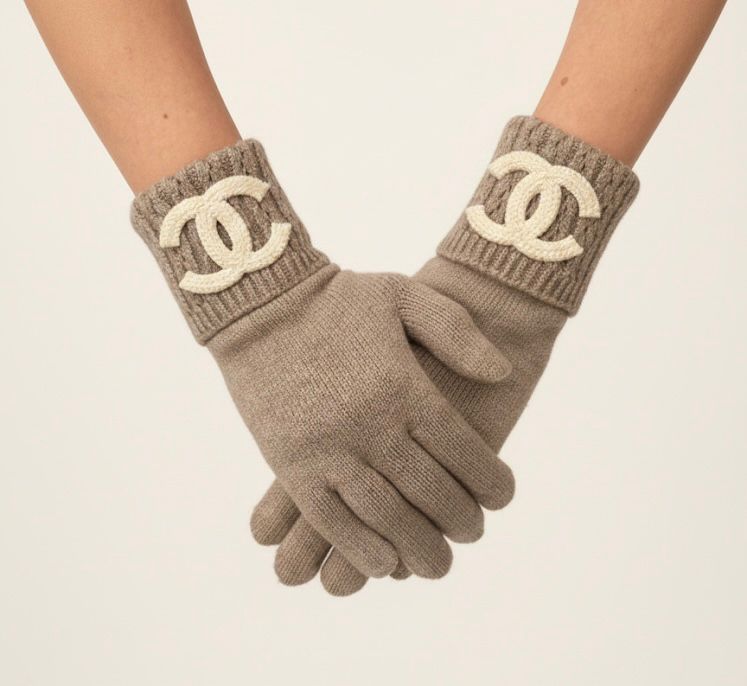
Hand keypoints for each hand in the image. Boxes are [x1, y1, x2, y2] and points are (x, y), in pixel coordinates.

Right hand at [212, 266, 514, 578]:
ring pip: (385, 516)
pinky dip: (359, 548)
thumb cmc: (336, 299)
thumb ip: (457, 331)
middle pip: (429, 491)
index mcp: (403, 386)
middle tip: (472, 532)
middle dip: (460, 521)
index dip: (490, 481)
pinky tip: (383, 564)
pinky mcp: (291, 464)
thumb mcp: (404, 294)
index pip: (461, 449)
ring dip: (417, 549)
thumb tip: (503, 372)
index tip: (502, 497)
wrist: (260, 303)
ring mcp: (328, 448)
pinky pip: (330, 519)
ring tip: (437, 565)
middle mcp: (370, 424)